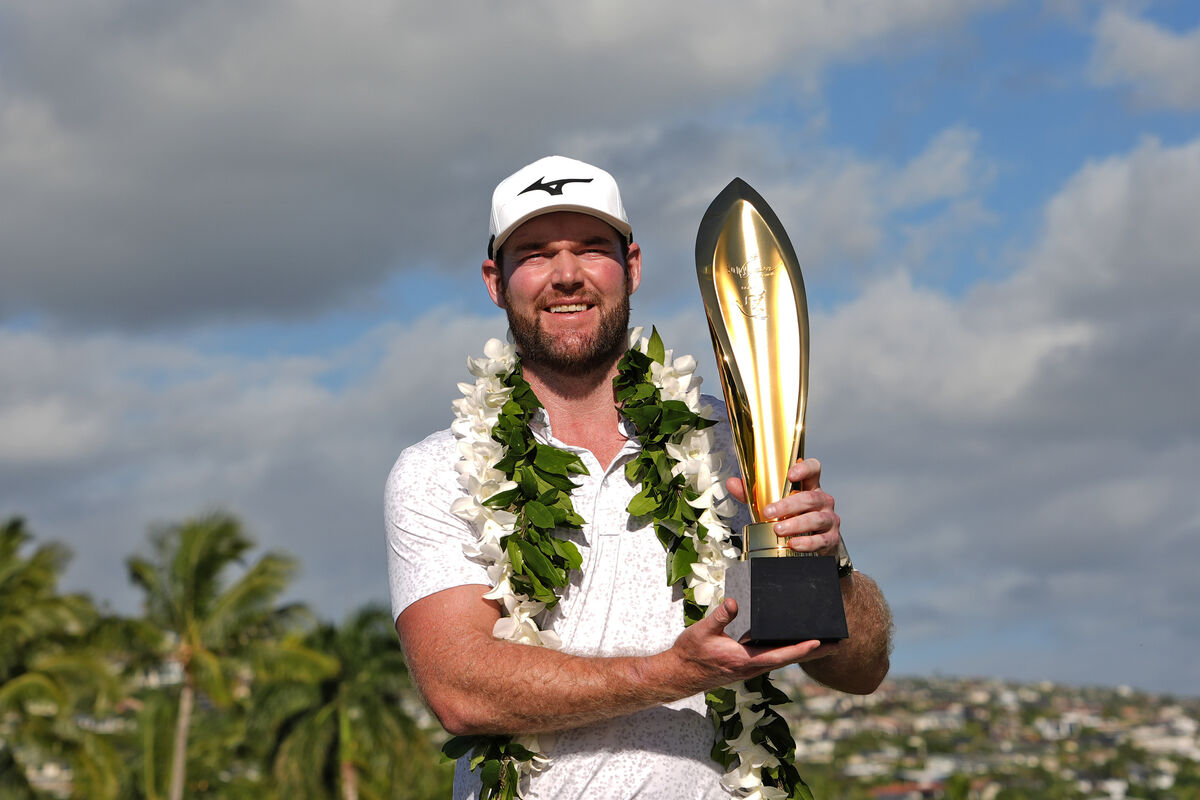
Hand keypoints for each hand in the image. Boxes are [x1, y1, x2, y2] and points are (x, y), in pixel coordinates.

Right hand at [667, 597, 839, 688]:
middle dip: (813, 653)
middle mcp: (751, 668)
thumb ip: (720, 617)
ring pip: (783, 660)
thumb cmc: (690, 653)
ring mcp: (750, 668)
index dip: (800, 649)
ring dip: (803, 653)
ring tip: (823, 643)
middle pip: (788, 659)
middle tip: (837, 644)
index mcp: (744, 660)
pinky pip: (773, 659)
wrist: (679, 674)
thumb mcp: (702, 631)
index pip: (779, 655)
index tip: (819, 642)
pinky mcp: (746, 666)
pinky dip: (788, 652)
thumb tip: (735, 602)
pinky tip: (793, 644)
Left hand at [725, 457, 841, 555]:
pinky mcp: (831, 539)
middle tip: (769, 512)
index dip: (804, 468)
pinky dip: (807, 542)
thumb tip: (732, 483)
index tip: (790, 474)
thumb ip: (754, 494)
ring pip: (816, 518)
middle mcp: (822, 501)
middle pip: (810, 497)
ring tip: (778, 529)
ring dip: (795, 524)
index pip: (814, 469)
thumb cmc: (793, 519)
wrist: (815, 547)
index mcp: (810, 487)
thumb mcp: (775, 505)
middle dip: (788, 505)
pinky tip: (794, 544)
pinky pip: (821, 540)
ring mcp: (829, 520)